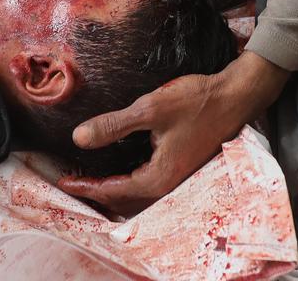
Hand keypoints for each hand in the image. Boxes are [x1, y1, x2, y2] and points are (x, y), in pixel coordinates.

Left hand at [57, 51, 288, 216]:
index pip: (112, 190)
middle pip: (123, 199)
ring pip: (136, 193)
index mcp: (159, 177)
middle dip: (96, 191)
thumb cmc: (197, 102)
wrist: (234, 97)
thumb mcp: (151, 109)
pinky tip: (120, 165)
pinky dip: (127, 179)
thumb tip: (79, 138)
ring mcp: (177, 177)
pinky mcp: (181, 166)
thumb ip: (113, 125)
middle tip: (71, 182)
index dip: (86, 186)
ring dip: (112, 187)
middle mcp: (168, 184)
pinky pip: (147, 182)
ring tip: (90, 177)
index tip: (63, 182)